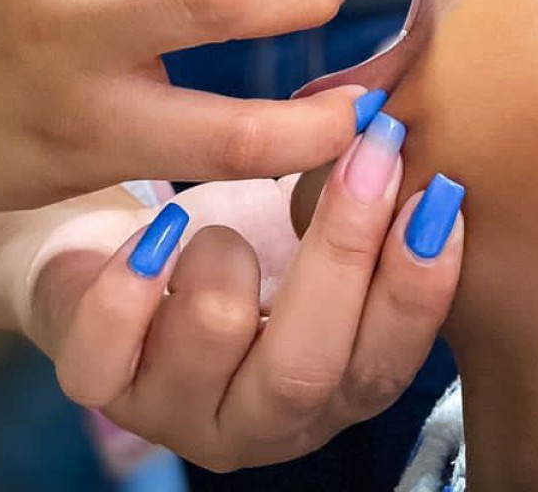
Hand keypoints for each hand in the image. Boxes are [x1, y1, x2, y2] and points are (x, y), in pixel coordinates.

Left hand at [24, 122, 464, 471]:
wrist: (113, 252)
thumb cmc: (233, 237)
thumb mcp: (303, 224)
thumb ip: (361, 195)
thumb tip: (402, 113)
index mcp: (325, 394)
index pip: (383, 368)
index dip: (416, 289)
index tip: (440, 193)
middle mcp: (255, 424)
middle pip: (307, 370)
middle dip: (344, 252)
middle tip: (371, 153)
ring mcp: (172, 413)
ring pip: (215, 337)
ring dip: (224, 256)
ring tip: (209, 220)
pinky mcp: (97, 385)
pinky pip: (109, 346)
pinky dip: (134, 281)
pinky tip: (153, 235)